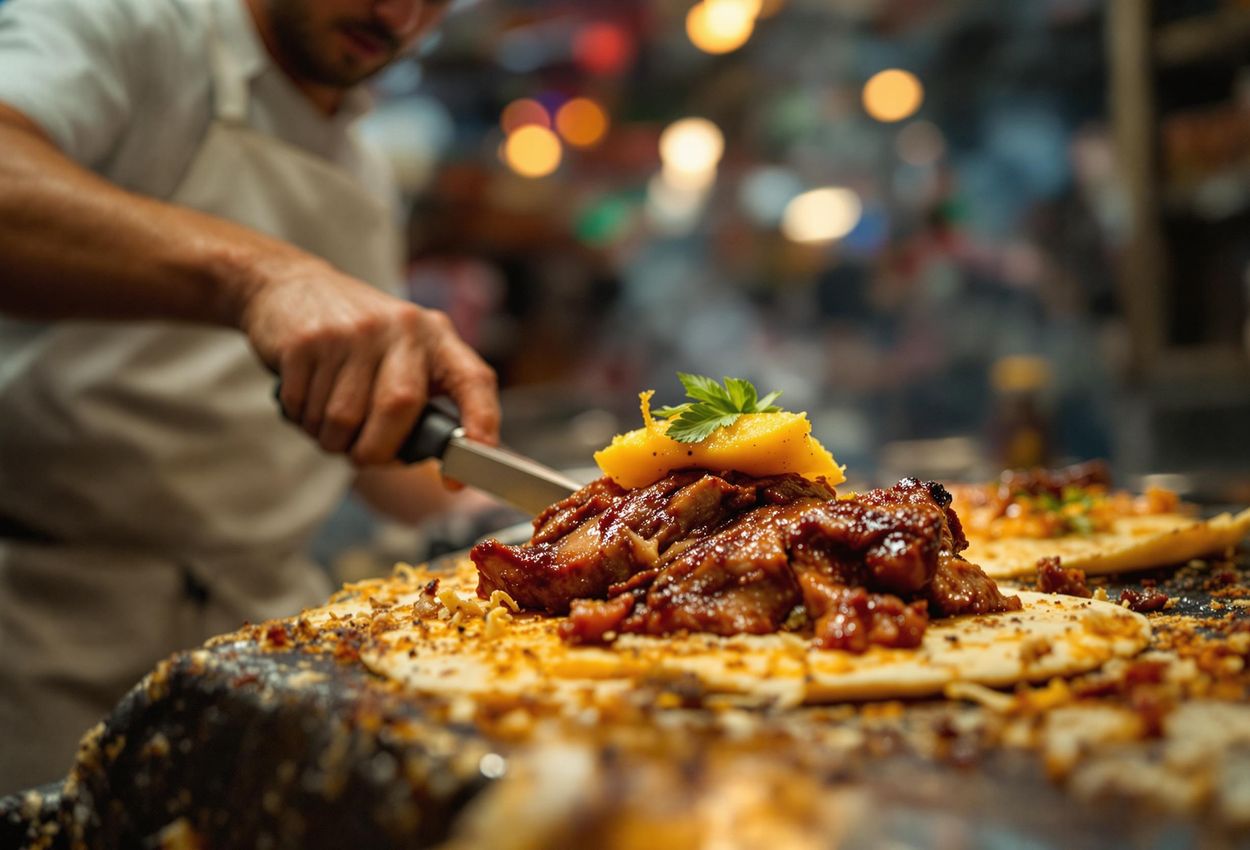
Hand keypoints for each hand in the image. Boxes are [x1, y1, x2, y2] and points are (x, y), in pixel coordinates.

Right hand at [240, 259, 498, 464]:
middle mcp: (402, 328)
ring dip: (331, 439)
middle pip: (397, 409)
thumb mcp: (405, 351)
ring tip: (328, 421)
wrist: (291, 284)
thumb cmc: (360, 340)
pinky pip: (304, 408)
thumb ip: (423, 398)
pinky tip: (305, 401)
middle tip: (362, 455)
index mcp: (437, 337)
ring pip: (342, 419)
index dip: (480, 425)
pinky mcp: (308, 340)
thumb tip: (436, 463)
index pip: (474, 381)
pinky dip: (302, 420)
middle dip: (376, 450)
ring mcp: (353, 332)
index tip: (463, 471)